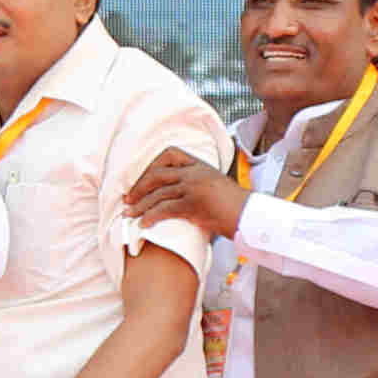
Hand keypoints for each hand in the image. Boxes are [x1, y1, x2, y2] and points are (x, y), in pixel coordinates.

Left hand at [124, 148, 250, 238]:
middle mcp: (195, 173)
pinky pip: (165, 208)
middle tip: (127, 198)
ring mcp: (194, 187)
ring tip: (129, 214)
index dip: (151, 166)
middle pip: (157, 174)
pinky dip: (151, 216)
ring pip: (158, 193)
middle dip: (139, 186)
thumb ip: (197, 184)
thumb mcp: (215, 186)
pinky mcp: (193, 204)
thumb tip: (176, 193)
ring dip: (140, 204)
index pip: (169, 154)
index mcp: (200, 165)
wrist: (250, 216)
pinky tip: (143, 224)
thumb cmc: (234, 206)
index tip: (142, 179)